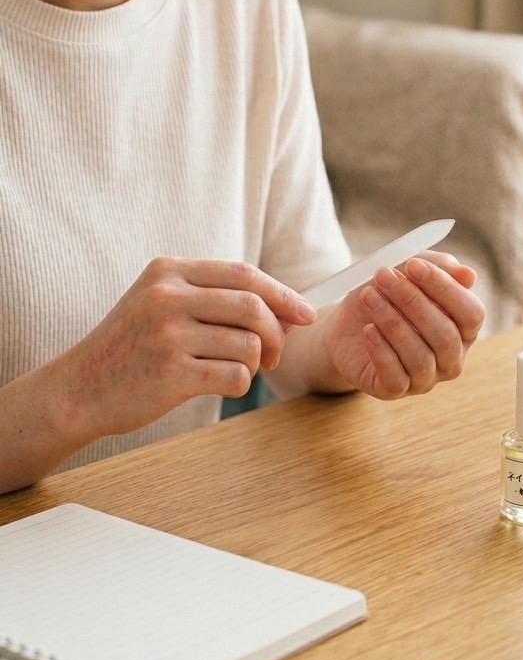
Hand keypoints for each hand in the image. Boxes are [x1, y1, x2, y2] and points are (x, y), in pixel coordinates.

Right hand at [63, 257, 316, 439]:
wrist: (79, 388)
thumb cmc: (132, 346)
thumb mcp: (161, 302)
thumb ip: (215, 297)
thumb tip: (289, 310)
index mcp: (168, 271)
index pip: (243, 273)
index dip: (282, 293)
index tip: (305, 313)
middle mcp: (167, 297)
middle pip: (252, 305)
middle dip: (277, 331)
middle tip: (276, 352)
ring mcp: (167, 335)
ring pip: (247, 343)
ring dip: (257, 362)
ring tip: (241, 369)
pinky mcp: (170, 374)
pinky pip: (234, 376)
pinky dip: (241, 383)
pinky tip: (223, 384)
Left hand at [322, 252, 483, 399]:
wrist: (347, 325)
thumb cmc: (386, 295)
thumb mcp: (408, 272)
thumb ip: (438, 267)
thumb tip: (469, 275)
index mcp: (464, 329)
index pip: (471, 313)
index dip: (445, 288)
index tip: (414, 265)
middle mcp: (450, 358)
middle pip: (445, 335)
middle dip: (412, 300)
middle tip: (383, 276)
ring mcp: (425, 378)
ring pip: (420, 357)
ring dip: (392, 321)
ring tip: (368, 296)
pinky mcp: (395, 390)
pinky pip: (396, 377)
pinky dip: (381, 350)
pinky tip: (368, 329)